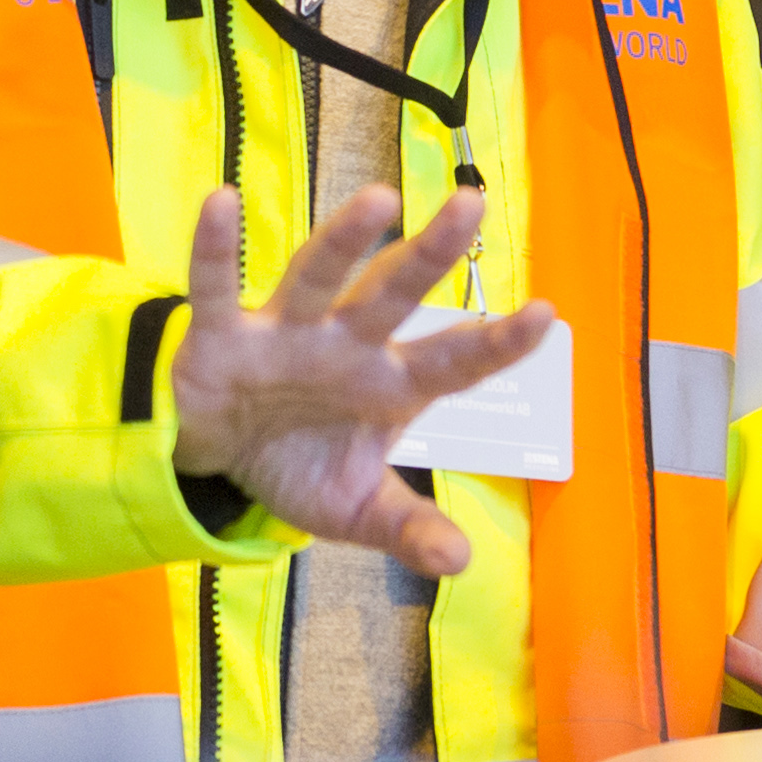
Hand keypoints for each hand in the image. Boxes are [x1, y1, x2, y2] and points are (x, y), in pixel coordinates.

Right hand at [166, 186, 557, 583]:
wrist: (216, 459)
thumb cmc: (298, 464)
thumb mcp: (356, 508)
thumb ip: (406, 529)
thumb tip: (460, 563)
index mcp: (389, 384)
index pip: (453, 360)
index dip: (497, 343)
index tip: (546, 315)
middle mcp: (346, 344)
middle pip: (393, 293)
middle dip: (430, 254)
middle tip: (471, 205)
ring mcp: (286, 333)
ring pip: (318, 276)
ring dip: (344, 239)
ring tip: (381, 199)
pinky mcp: (222, 335)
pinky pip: (215, 287)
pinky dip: (215, 249)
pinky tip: (220, 202)